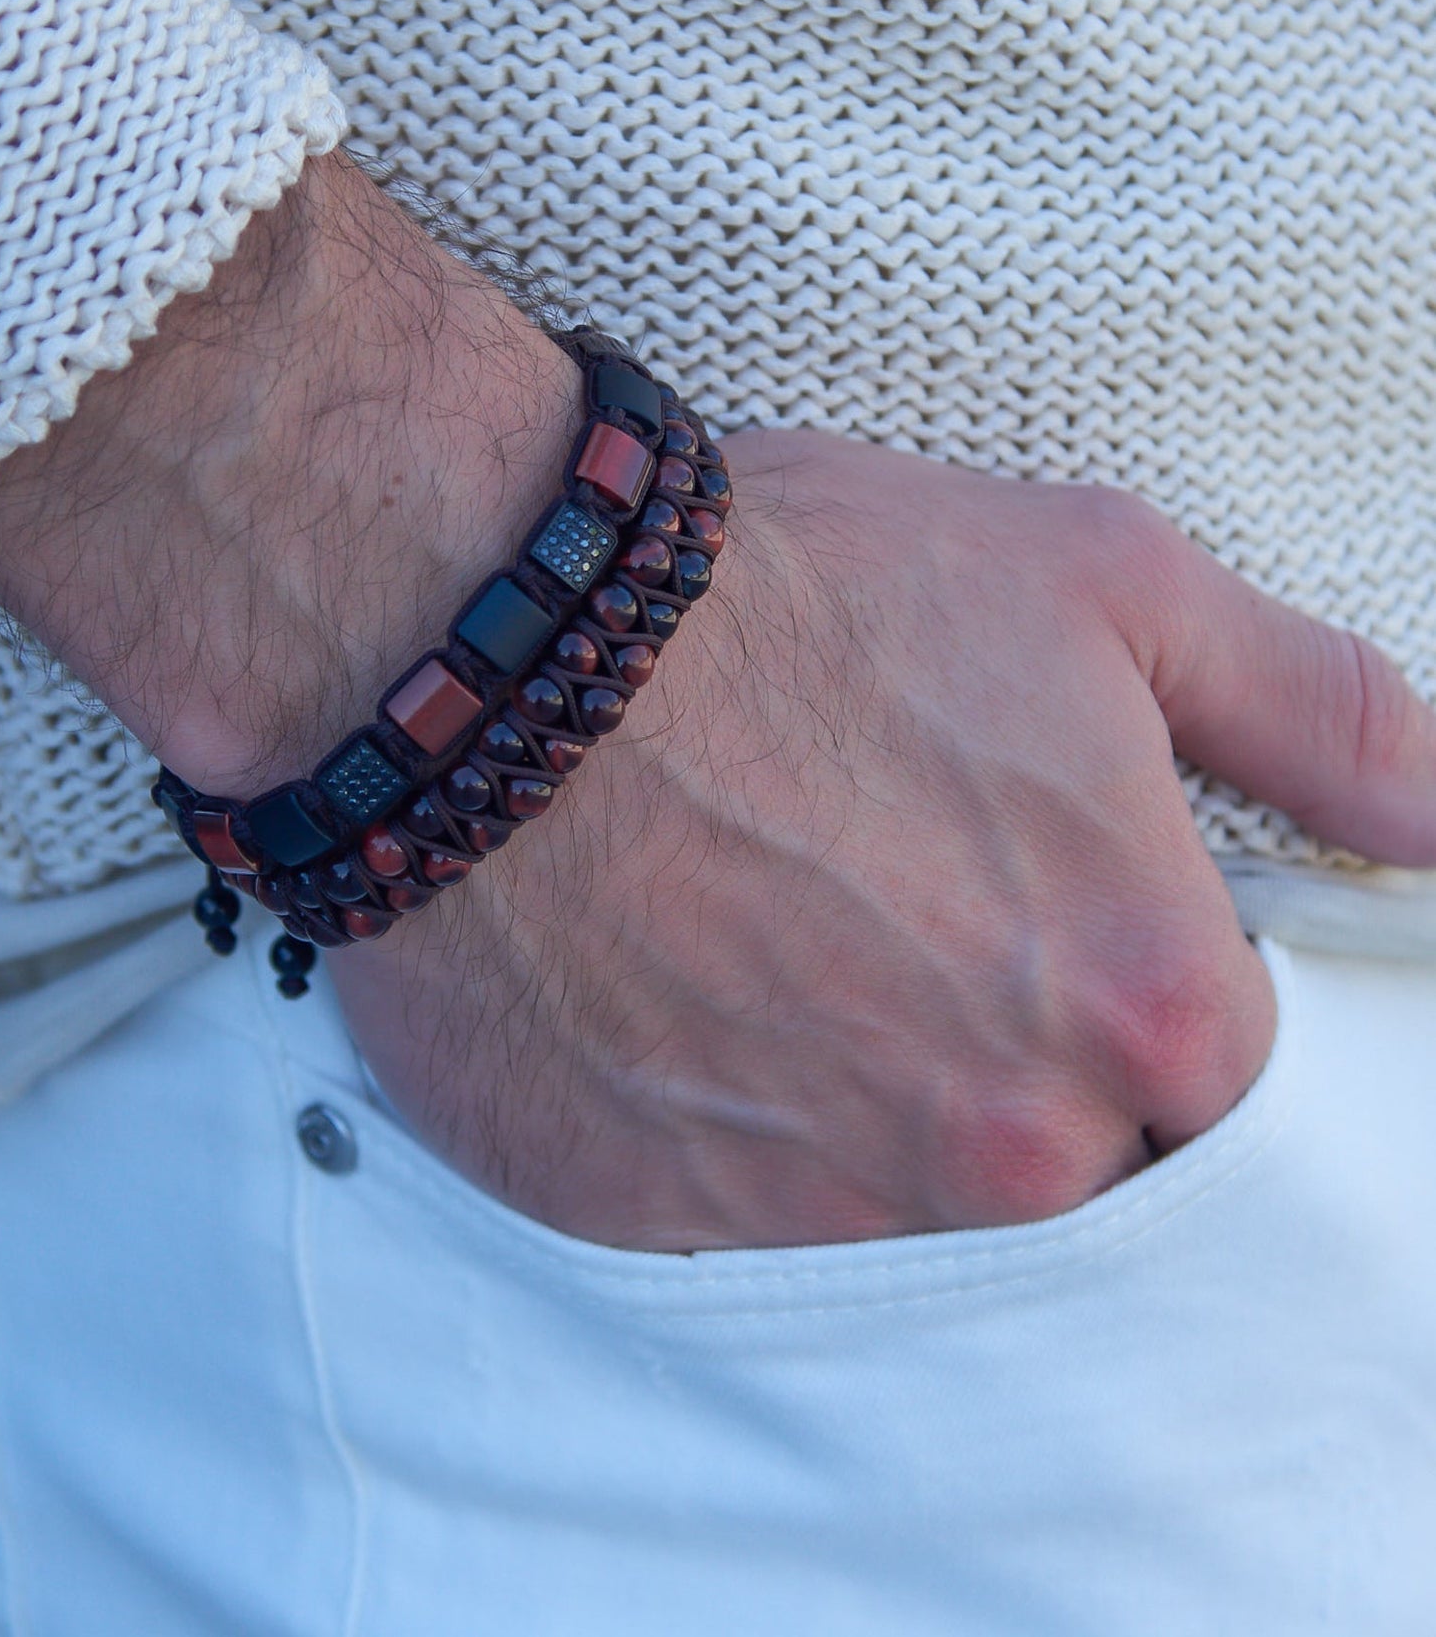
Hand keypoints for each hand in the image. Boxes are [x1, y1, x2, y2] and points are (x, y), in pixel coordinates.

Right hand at [0, 153, 1435, 1253]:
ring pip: (892, 1198)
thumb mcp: (1096, 581)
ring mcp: (817, 1205)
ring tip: (755, 932)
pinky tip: (664, 983)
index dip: (1113, 972)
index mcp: (1143, 1013)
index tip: (1016, 893)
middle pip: (1059, 1161)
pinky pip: (726, 1209)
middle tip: (876, 908)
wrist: (493, 645)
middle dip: (994, 1050)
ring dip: (848, 1090)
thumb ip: (1310, 716)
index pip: (1210, 1083)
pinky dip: (712, 1119)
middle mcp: (997, 1150)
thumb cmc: (793, 594)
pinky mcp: (650, 1221)